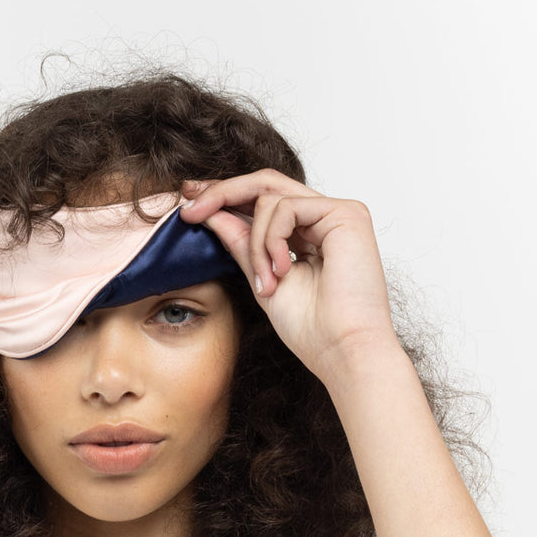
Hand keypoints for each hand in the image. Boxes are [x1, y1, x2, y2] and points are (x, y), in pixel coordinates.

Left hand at [177, 169, 400, 380]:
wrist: (342, 351)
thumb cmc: (312, 330)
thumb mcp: (261, 280)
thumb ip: (242, 244)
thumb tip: (211, 214)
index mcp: (307, 235)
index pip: (263, 202)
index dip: (225, 197)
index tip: (189, 205)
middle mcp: (323, 219)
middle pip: (265, 185)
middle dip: (222, 193)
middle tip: (190, 209)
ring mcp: (336, 214)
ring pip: (270, 197)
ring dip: (255, 243)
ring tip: (265, 283)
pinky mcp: (346, 214)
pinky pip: (285, 208)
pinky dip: (271, 240)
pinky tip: (282, 272)